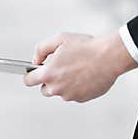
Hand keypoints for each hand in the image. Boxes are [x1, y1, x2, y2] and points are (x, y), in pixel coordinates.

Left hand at [23, 31, 137, 102]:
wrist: (109, 57)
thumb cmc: (86, 47)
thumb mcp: (60, 39)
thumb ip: (41, 49)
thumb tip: (35, 60)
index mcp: (48, 74)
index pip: (28, 81)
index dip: (30, 75)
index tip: (34, 72)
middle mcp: (57, 88)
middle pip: (45, 89)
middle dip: (49, 80)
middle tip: (60, 68)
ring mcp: (70, 95)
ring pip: (61, 92)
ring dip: (65, 84)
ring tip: (77, 69)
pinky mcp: (82, 99)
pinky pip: (74, 94)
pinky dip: (77, 87)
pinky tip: (86, 75)